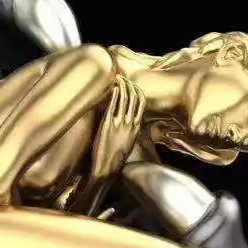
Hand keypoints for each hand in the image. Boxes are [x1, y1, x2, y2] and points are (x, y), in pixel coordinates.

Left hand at [71, 75, 144, 215]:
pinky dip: (114, 94)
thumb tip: (130, 123)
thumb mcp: (128, 143)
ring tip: (116, 78)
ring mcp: (119, 123)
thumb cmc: (116, 158)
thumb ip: (130, 130)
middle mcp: (130, 123)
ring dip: (121, 85)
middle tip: (122, 77)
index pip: (141, 103)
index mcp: (136, 127)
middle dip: (129, 84)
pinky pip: (113, 105)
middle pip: (134, 97)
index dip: (137, 90)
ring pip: (124, 98)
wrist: (107, 169)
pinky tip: (112, 88)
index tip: (132, 84)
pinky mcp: (108, 124)